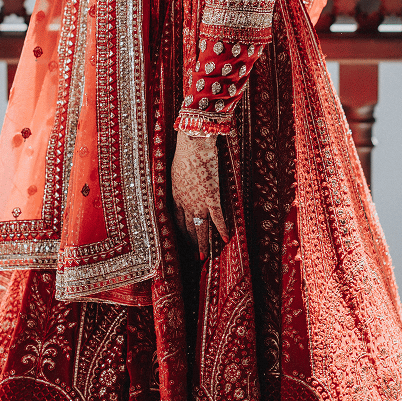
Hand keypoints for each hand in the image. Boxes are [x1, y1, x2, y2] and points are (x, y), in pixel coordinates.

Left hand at [171, 131, 229, 259]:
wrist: (194, 144)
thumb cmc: (185, 151)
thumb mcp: (177, 168)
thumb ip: (181, 179)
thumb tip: (185, 181)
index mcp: (175, 195)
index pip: (177, 220)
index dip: (182, 233)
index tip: (186, 242)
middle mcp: (185, 202)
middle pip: (188, 227)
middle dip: (192, 242)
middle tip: (196, 256)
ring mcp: (199, 201)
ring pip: (201, 228)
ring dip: (204, 243)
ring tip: (206, 256)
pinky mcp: (212, 196)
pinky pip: (218, 217)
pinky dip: (223, 229)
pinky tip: (227, 238)